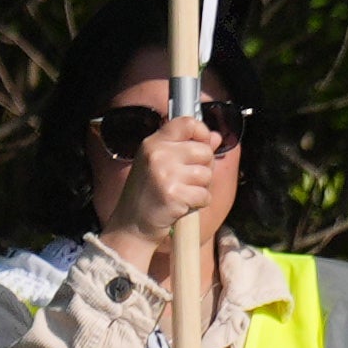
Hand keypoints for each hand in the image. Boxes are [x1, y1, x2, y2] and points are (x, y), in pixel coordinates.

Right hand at [96, 109, 243, 248]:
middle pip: (204, 151)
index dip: (202, 133)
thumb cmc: (149, 193)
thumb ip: (188, 148)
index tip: (202, 144)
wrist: (132, 224)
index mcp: (154, 143)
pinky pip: (205, 195)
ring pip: (206, 174)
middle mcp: (158, 154)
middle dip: (203, 167)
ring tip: (181, 193)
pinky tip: (181, 205)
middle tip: (186, 179)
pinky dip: (198, 203)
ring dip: (200, 187)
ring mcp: (165, 174)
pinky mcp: (174, 195)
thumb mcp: (162, 163)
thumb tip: (216, 137)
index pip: (187, 122)